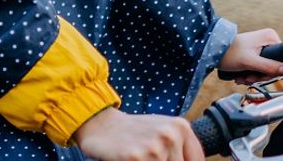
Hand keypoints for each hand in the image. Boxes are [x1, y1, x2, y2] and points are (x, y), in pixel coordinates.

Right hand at [73, 108, 204, 160]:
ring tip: (140, 158)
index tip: (169, 160)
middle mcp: (170, 135)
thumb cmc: (135, 132)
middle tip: (148, 156)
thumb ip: (181, 150)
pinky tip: (131, 159)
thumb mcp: (164, 133)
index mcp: (181, 127)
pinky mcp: (136, 157)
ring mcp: (154, 147)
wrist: (100, 124)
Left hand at [219, 28, 282, 84]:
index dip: (273, 71)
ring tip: (242, 77)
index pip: (282, 59)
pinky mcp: (254, 53)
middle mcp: (267, 40)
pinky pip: (258, 67)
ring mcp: (261, 46)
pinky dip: (250, 74)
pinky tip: (241, 76)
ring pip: (265, 69)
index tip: (261, 76)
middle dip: (260, 76)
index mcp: (270, 37)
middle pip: (273, 66)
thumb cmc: (228, 52)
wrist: (211, 52)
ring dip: (253, 76)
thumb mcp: (250, 62)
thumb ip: (269, 67)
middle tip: (248, 78)